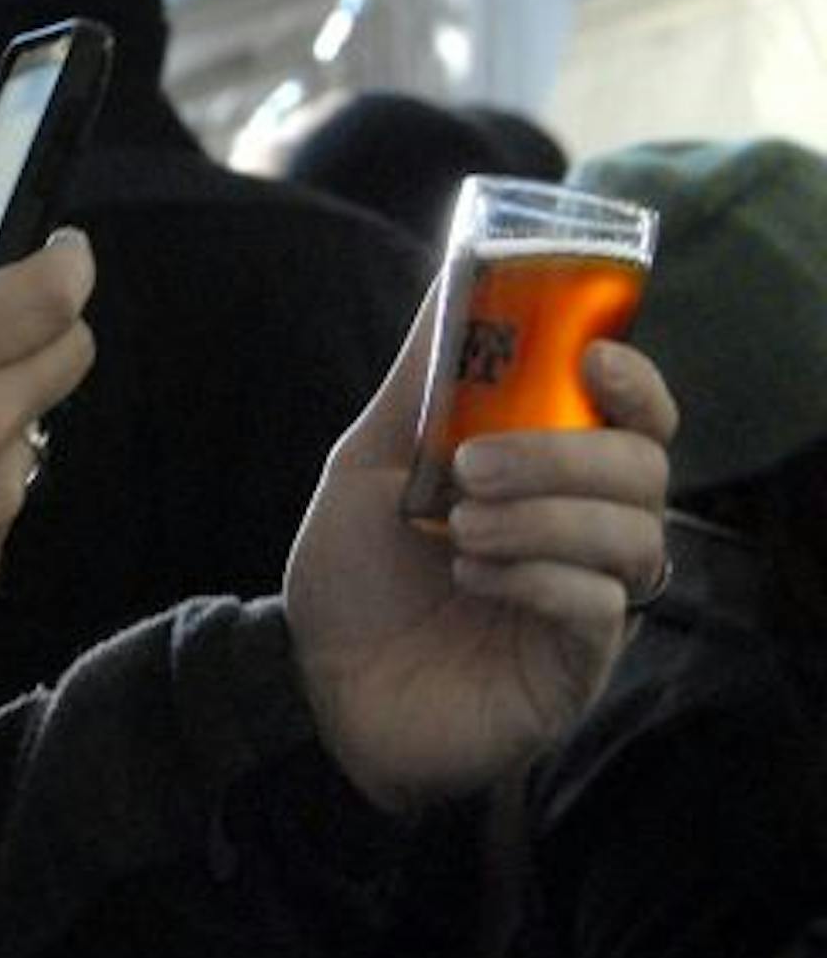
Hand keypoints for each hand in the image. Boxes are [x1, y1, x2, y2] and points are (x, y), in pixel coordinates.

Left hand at [284, 286, 675, 811]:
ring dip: (544, 517)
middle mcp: (583, 532)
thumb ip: (423, 379)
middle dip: (564, 454)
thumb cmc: (352, 573)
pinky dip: (539, 579)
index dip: (636, 382)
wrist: (313, 683)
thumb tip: (458, 273)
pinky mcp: (576, 666)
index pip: (638, 417)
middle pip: (644, 469)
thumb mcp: (370, 460)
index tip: (593, 361)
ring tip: (459, 529)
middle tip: (472, 466)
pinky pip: (601, 607)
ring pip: (635, 537)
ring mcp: (588, 601)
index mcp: (548, 473)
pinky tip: (472, 578)